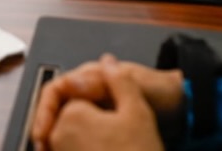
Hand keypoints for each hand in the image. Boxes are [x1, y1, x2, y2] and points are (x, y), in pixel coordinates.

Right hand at [30, 55, 179, 150]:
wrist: (179, 105)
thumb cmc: (157, 91)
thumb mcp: (133, 86)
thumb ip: (103, 81)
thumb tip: (71, 79)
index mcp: (91, 78)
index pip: (55, 91)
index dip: (44, 112)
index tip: (42, 133)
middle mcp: (88, 92)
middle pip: (55, 109)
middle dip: (46, 129)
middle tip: (42, 149)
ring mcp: (94, 109)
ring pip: (63, 124)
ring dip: (55, 139)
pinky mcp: (102, 125)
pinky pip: (79, 135)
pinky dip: (70, 144)